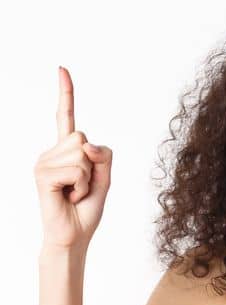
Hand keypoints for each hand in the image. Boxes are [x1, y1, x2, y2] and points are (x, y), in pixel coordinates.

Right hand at [34, 67, 112, 250]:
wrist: (73, 235)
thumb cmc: (86, 208)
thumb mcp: (105, 178)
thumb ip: (103, 155)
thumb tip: (86, 143)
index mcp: (66, 150)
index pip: (65, 117)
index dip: (66, 94)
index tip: (62, 69)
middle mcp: (51, 152)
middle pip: (84, 138)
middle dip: (94, 165)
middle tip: (82, 186)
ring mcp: (44, 162)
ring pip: (82, 154)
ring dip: (88, 179)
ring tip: (74, 192)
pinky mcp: (42, 174)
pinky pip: (77, 170)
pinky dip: (82, 187)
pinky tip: (69, 197)